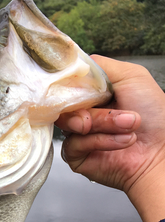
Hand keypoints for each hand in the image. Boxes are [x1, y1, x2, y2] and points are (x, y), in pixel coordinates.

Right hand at [55, 55, 164, 221]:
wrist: (160, 153)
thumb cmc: (155, 117)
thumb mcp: (131, 76)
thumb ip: (98, 66)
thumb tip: (71, 66)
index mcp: (93, 94)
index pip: (68, 83)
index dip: (73, 85)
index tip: (85, 88)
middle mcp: (84, 112)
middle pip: (66, 102)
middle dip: (97, 109)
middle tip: (122, 115)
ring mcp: (77, 134)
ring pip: (71, 123)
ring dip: (103, 124)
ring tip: (128, 128)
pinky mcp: (75, 156)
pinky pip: (73, 144)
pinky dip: (100, 142)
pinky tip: (121, 143)